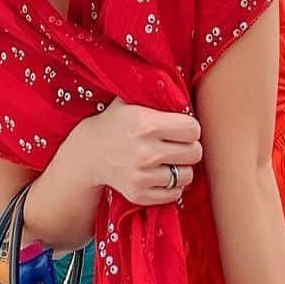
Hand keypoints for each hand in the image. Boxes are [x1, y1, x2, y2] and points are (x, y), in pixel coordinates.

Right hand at [74, 97, 201, 204]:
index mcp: (146, 124)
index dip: (190, 127)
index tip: (182, 127)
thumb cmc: (117, 121)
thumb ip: (157, 92)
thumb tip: (183, 89)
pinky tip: (161, 173)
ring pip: (187, 175)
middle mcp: (145, 152)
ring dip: (182, 167)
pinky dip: (172, 185)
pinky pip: (174, 193)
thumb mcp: (131, 100)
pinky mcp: (139, 194)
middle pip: (195, 153)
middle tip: (178, 143)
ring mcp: (141, 176)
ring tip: (170, 158)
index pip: (193, 129)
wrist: (89, 152)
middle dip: (189, 147)